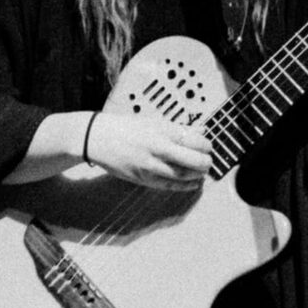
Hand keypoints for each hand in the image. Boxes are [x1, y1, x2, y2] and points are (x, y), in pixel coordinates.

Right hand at [84, 110, 213, 190]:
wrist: (98, 138)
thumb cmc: (126, 127)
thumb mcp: (153, 121)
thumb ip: (178, 128)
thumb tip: (200, 130)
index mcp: (162, 130)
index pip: (195, 140)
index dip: (206, 146)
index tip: (207, 146)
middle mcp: (158, 147)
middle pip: (193, 160)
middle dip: (206, 162)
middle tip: (208, 162)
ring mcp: (150, 164)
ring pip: (183, 175)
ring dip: (197, 176)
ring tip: (202, 173)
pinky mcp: (143, 178)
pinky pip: (169, 185)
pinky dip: (184, 186)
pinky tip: (192, 184)